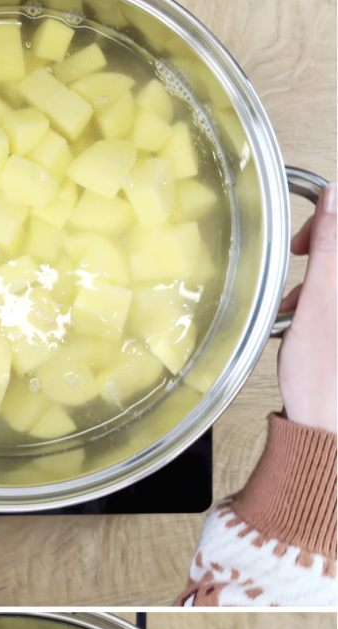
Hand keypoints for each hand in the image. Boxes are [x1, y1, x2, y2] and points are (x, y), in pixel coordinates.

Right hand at [277, 184, 336, 433]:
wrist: (325, 430)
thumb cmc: (323, 380)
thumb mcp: (320, 301)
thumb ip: (329, 246)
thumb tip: (335, 199)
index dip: (330, 220)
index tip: (305, 238)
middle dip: (320, 251)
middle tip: (299, 258)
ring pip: (337, 277)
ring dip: (318, 278)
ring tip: (295, 301)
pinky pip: (334, 301)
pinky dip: (322, 300)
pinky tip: (303, 316)